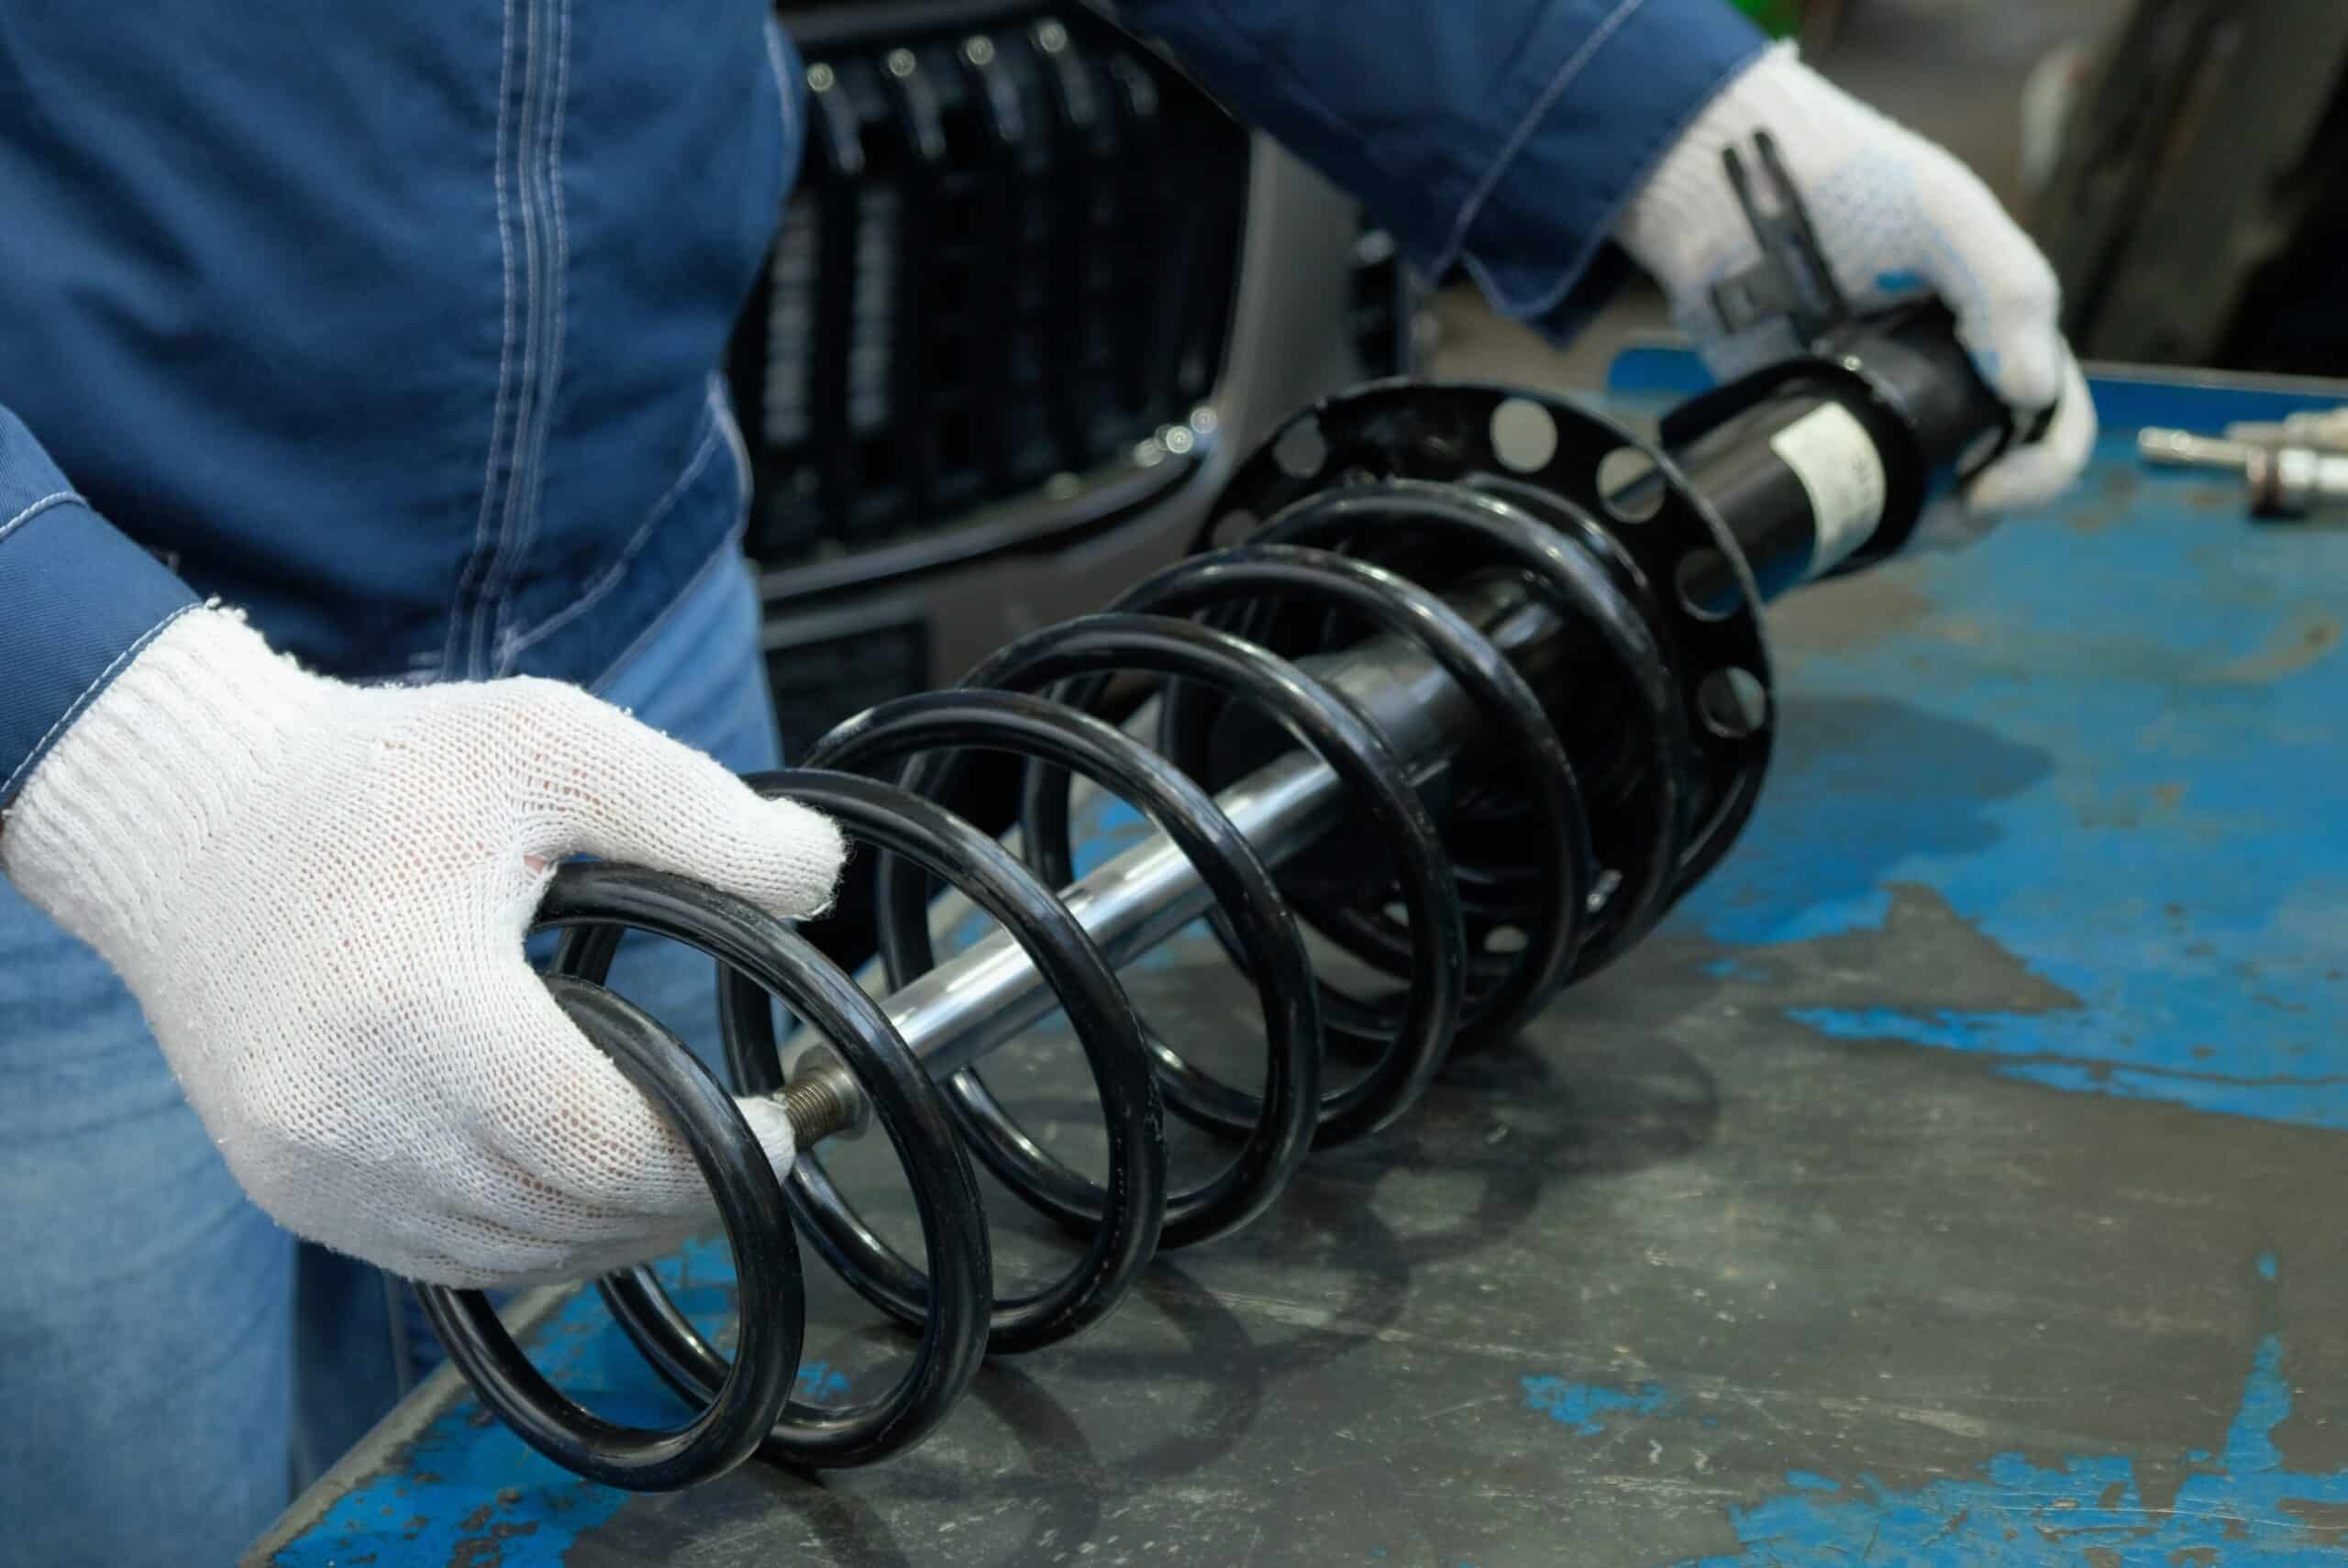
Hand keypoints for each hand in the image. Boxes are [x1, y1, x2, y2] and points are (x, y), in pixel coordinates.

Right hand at [0, 607, 844, 1287]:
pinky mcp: (287, 1187)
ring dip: (614, 1229)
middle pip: (563, 1215)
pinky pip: (442, 1255)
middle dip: (682, 1198)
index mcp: (415, 1006)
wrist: (185, 815)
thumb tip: (822, 877)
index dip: (713, 1154)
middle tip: (755, 1150)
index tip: (780, 1125)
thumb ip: (698, 811)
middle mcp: (344, 1111)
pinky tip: (591, 1190)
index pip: (599, 1145)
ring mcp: (305, 1165)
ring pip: (509, 1254)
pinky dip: (533, 1236)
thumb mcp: (545, 745)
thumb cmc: (365, 774)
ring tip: (690, 1170)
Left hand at [1615, 41, 2094, 523]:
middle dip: (1981, 507)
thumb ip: (2003, 287)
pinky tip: (1848, 520)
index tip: (1994, 490)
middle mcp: (1952, 371)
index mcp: (2000, 325)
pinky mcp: (1818, 421)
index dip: (2043, 467)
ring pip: (1928, 491)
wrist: (1730, 189)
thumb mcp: (1941, 213)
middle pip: (1995, 468)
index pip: (2053, 414)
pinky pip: (1855, 487)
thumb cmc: (1849, 180)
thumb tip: (2033, 391)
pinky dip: (1864, 514)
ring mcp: (1884, 401)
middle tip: (1941, 517)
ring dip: (1924, 524)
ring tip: (1892, 525)